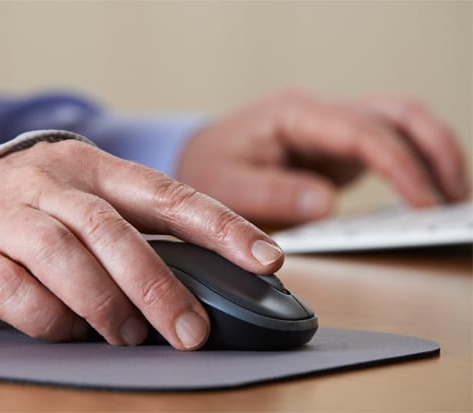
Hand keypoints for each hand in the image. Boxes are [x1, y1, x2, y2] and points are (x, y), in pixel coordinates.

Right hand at [0, 140, 283, 350]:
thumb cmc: (24, 213)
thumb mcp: (79, 204)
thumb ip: (129, 233)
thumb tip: (198, 287)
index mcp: (89, 167)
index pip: (165, 192)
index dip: (219, 225)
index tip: (265, 258)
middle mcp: (48, 184)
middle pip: (111, 230)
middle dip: (157, 285)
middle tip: (190, 332)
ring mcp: (5, 215)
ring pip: (62, 255)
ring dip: (103, 302)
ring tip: (127, 335)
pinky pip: (13, 290)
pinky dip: (48, 318)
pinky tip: (66, 331)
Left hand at [176, 88, 469, 223]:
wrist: (199, 159)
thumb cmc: (210, 169)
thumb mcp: (227, 187)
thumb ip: (273, 194)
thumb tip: (326, 204)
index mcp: (291, 114)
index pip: (359, 130)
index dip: (398, 165)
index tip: (423, 201)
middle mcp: (318, 112)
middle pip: (394, 114)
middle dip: (432, 152)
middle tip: (450, 200)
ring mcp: (332, 126)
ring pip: (399, 122)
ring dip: (432, 153)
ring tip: (450, 199)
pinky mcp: (339, 145)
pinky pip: (389, 146)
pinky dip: (415, 164)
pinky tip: (427, 195)